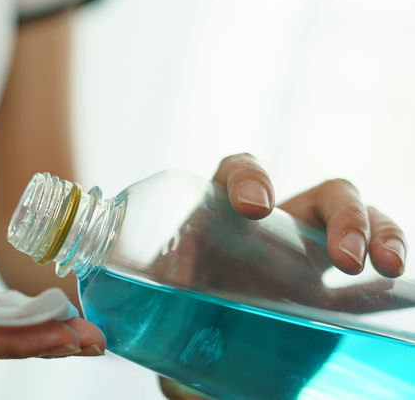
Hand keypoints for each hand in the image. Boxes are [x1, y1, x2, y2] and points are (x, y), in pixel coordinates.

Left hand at [158, 153, 407, 399]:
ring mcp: (306, 260)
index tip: (253, 206)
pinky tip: (401, 290)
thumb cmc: (170, 317)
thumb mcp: (160, 315)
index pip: (237, 173)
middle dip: (344, 215)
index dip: (249, 177)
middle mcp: (271, 230)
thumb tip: (180, 380)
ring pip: (360, 223)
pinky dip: (391, 280)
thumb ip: (165, 330)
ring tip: (385, 267)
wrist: (196, 351)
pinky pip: (373, 278)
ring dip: (380, 234)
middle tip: (345, 259)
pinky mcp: (329, 298)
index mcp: (221, 218)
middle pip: (322, 195)